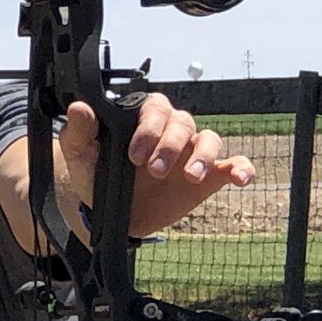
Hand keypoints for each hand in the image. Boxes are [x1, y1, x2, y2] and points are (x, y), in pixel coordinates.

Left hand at [58, 93, 254, 236]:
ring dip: (203, 155)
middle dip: (170, 145)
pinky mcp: (208, 175)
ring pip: (209, 139)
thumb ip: (79, 131)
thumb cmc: (97, 175)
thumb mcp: (82, 154)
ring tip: (190, 176)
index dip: (149, 128)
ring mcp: (191, 152)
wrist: (111, 212)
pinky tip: (241, 179)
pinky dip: (241, 168)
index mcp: (144, 119)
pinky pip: (232, 164)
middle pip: (183, 123)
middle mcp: (172, 130)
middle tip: (154, 171)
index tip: (134, 155)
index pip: (154, 109)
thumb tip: (79, 108)